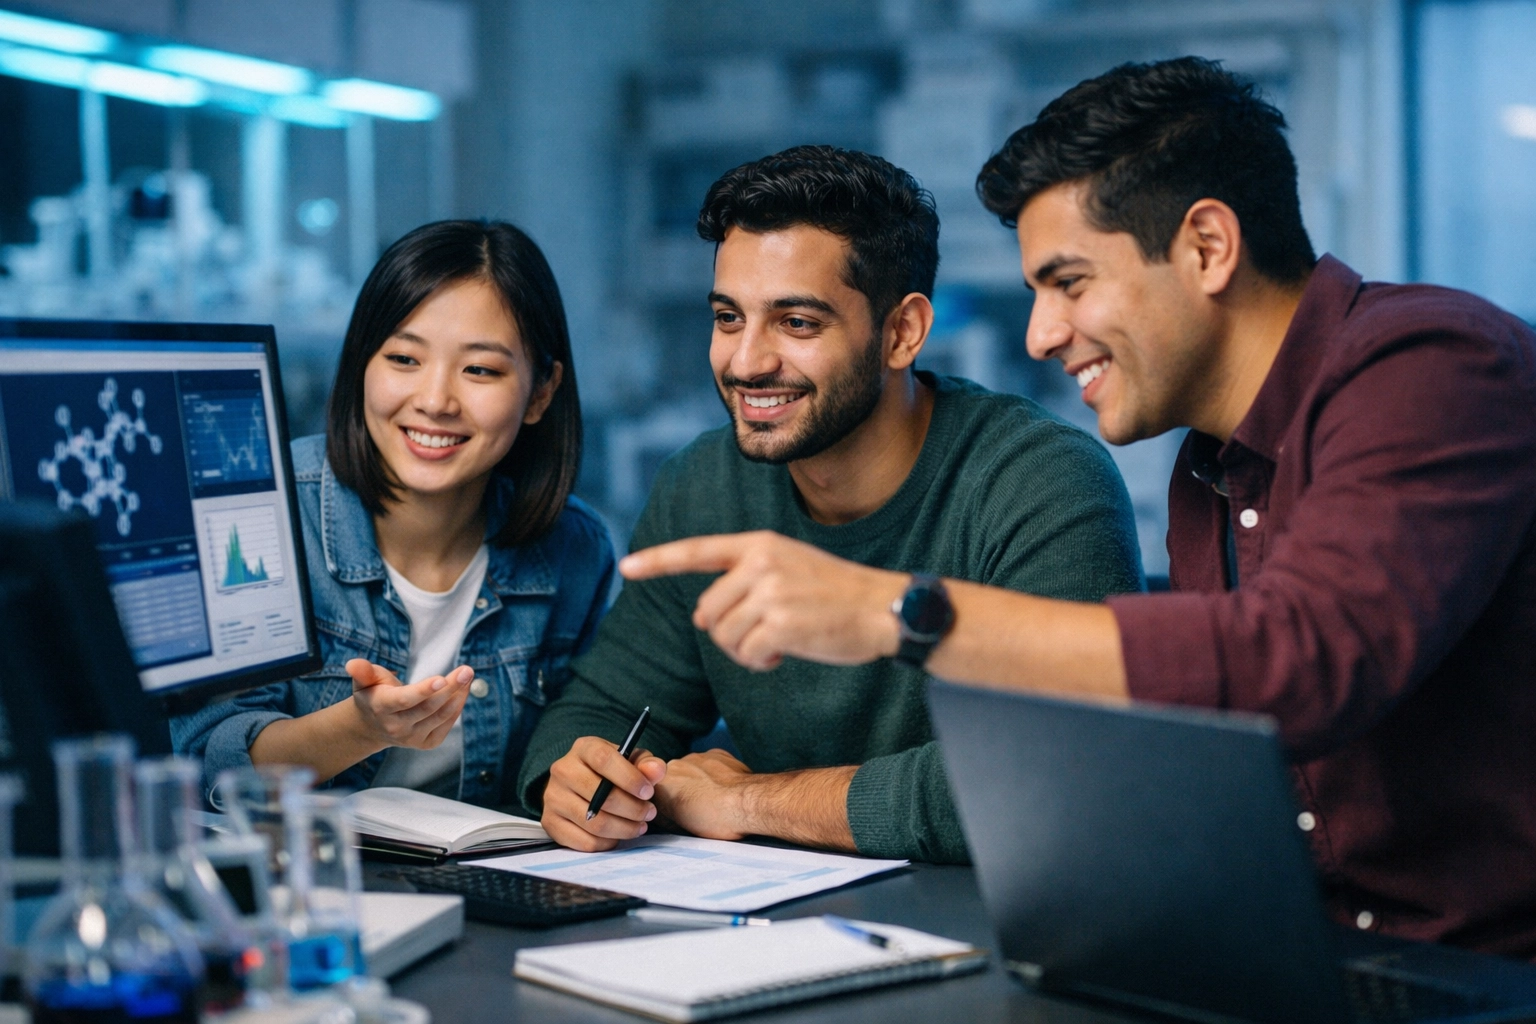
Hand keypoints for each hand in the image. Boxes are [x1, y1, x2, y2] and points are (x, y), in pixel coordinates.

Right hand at [346, 659, 471, 750]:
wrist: (373, 725)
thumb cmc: (373, 694)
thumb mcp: (365, 681)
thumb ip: (362, 672)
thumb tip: (352, 664)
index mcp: (381, 707)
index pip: (404, 700)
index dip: (423, 690)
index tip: (442, 678)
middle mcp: (396, 726)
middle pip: (428, 707)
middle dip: (450, 688)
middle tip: (467, 670)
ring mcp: (411, 738)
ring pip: (440, 716)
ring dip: (458, 695)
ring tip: (468, 676)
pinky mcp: (425, 743)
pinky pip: (446, 725)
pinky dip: (457, 707)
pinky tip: (462, 691)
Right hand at [542, 736, 667, 851]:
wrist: (581, 786)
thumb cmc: (612, 772)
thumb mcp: (631, 762)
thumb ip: (647, 765)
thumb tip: (657, 771)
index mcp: (583, 748)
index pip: (604, 759)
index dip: (630, 778)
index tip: (648, 792)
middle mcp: (562, 770)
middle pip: (600, 795)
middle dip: (632, 809)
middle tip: (649, 813)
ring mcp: (553, 797)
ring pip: (594, 822)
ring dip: (624, 828)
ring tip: (639, 826)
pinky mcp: (550, 822)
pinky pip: (584, 841)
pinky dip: (607, 843)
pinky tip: (619, 835)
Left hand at [619, 531, 908, 670]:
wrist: (884, 608)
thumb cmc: (837, 594)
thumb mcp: (790, 568)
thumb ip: (745, 582)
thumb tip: (701, 617)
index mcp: (760, 544)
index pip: (698, 551)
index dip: (658, 561)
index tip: (627, 568)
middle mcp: (760, 562)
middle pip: (708, 610)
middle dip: (726, 633)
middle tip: (762, 639)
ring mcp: (770, 591)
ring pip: (723, 636)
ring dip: (744, 651)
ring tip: (776, 645)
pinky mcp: (781, 622)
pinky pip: (746, 654)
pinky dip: (760, 663)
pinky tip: (784, 655)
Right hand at [652, 749, 754, 840]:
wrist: (745, 803)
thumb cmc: (715, 819)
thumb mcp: (680, 826)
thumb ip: (666, 814)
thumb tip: (663, 814)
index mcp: (661, 785)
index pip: (654, 792)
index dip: (664, 803)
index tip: (675, 813)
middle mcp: (675, 765)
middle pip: (673, 778)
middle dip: (681, 790)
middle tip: (696, 807)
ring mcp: (696, 757)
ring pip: (692, 769)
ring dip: (698, 780)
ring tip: (713, 798)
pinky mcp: (716, 753)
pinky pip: (710, 762)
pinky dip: (714, 772)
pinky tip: (724, 786)